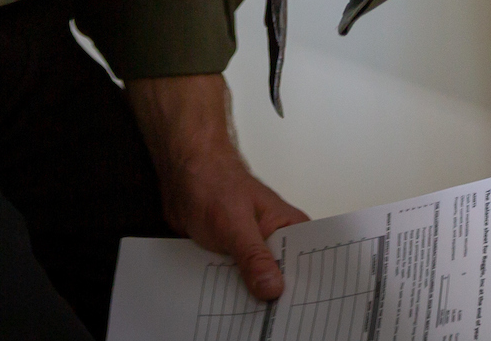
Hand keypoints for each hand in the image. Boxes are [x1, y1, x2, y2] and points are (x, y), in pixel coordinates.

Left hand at [124, 73, 307, 300]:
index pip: (308, 263)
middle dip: (274, 297)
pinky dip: (228, 293)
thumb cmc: (215, 182)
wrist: (182, 174)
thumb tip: (272, 288)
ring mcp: (252, 252)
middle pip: (282, 279)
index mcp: (289, 227)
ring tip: (246, 312)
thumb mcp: (236, 224)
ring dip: (249, 297)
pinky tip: (224, 303)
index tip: (297, 308)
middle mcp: (274, 241)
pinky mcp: (231, 259)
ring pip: (256, 285)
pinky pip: (234, 284)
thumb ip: (254, 256)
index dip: (304, 287)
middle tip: (268, 315)